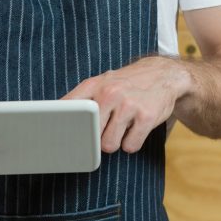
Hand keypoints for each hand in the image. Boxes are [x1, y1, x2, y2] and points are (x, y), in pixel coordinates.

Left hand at [63, 57, 191, 153]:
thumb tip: (56, 122)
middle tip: (107, 127)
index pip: (68, 109)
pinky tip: (136, 127)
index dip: (62, 125)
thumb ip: (81, 100)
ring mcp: (128, 105)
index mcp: (94, 85)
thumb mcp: (102, 82)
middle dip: (96, 138)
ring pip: (109, 145)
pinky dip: (132, 142)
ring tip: (123, 126)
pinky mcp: (146, 117)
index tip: (58, 137)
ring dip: (116, 142)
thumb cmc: (126, 83)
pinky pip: (130, 146)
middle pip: (89, 135)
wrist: (163, 74)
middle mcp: (110, 93)